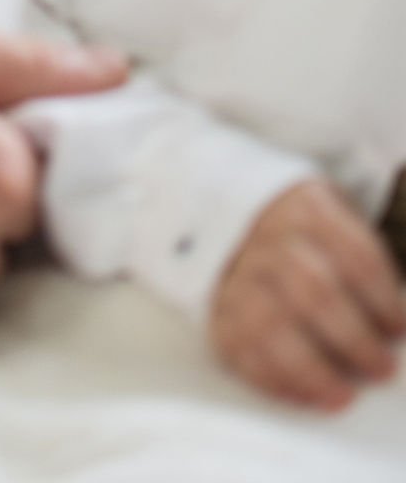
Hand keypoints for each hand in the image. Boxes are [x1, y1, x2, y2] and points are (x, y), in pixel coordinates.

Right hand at [210, 178, 405, 408]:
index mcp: (306, 208)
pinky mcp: (217, 309)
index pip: (353, 254)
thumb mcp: (335, 218)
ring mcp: (236, 273)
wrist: (238, 224)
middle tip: (381, 368)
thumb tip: (392, 326)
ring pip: (271, 324)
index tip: (398, 329)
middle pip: (313, 290)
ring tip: (342, 396)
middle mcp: (266, 237)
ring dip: (312, 368)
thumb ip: (363, 261)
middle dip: (354, 337)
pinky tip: (304, 396)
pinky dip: (273, 379)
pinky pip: (239, 348)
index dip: (381, 297)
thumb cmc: (306, 236)